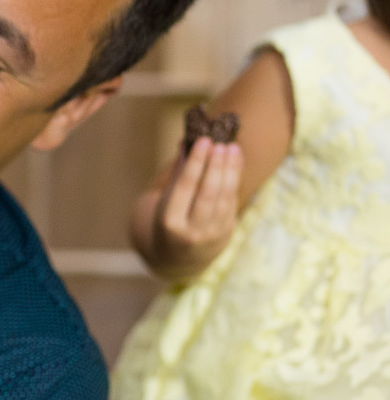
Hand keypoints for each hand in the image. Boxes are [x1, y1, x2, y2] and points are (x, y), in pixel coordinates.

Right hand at [151, 136, 242, 275]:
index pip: (185, 187)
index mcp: (169, 221)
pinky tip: (235, 163)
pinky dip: (234, 181)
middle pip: (208, 193)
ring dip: (230, 171)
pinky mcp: (226, 234)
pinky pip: (232, 203)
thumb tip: (187, 142)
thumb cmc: (167, 220)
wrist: (176, 258)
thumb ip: (177, 174)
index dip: (196, 162)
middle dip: (216, 166)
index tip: (203, 141)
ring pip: (224, 198)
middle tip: (221, 144)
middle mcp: (190, 231)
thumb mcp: (164, 201)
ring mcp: (211, 235)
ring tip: (232, 149)